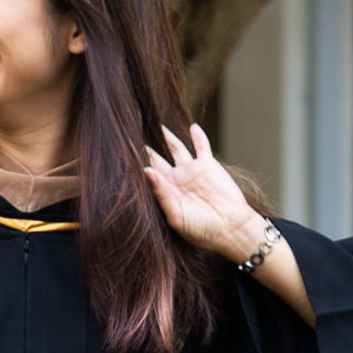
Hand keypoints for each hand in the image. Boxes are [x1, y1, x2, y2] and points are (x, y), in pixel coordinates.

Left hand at [143, 123, 266, 259]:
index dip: (136, 163)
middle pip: (157, 157)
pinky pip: (201, 146)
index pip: (146, 174)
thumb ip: (161, 193)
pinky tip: (192, 126)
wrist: (230, 228)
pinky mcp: (208, 165)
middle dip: (146, 147)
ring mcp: (191, 170)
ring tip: (156, 123)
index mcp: (164, 192)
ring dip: (167, 136)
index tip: (122, 150)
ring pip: (176, 147)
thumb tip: (147, 171)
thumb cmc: (201, 229)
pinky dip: (198, 136)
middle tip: (131, 131)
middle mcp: (175, 179)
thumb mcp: (176, 215)